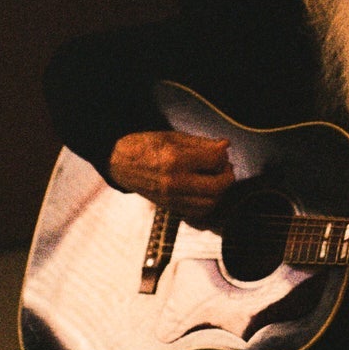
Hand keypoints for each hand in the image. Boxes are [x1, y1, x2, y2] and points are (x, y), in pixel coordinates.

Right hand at [108, 131, 234, 219]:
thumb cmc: (146, 146)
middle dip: (228, 175)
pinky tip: (205, 191)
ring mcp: (172, 198)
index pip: (214, 160)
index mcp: (175, 160)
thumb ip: (201, 143)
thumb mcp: (173, 137)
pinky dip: (208, 203)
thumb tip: (225, 145)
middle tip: (224, 167)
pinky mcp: (169, 207)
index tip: (220, 150)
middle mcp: (174, 182)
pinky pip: (198, 212)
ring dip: (219, 191)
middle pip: (217, 186)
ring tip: (215, 178)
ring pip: (210, 203)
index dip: (222, 154)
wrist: (120, 163)